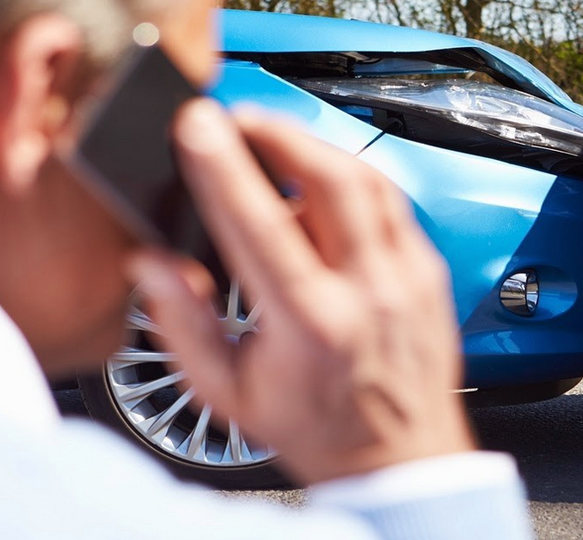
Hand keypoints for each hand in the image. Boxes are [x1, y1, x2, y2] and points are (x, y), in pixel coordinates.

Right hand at [126, 99, 475, 484]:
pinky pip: (394, 203)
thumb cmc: (317, 430)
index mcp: (312, 324)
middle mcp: (370, 292)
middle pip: (331, 178)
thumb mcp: (229, 394)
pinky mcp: (430, 271)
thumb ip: (182, 325)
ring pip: (370, 179)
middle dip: (278, 132)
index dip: (224, 166)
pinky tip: (321, 187)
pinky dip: (353, 181)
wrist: (400, 463)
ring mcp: (409, 277)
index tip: (197, 125)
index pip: (262, 223)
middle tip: (238, 118)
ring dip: (317, 147)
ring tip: (274, 141)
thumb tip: (151, 264)